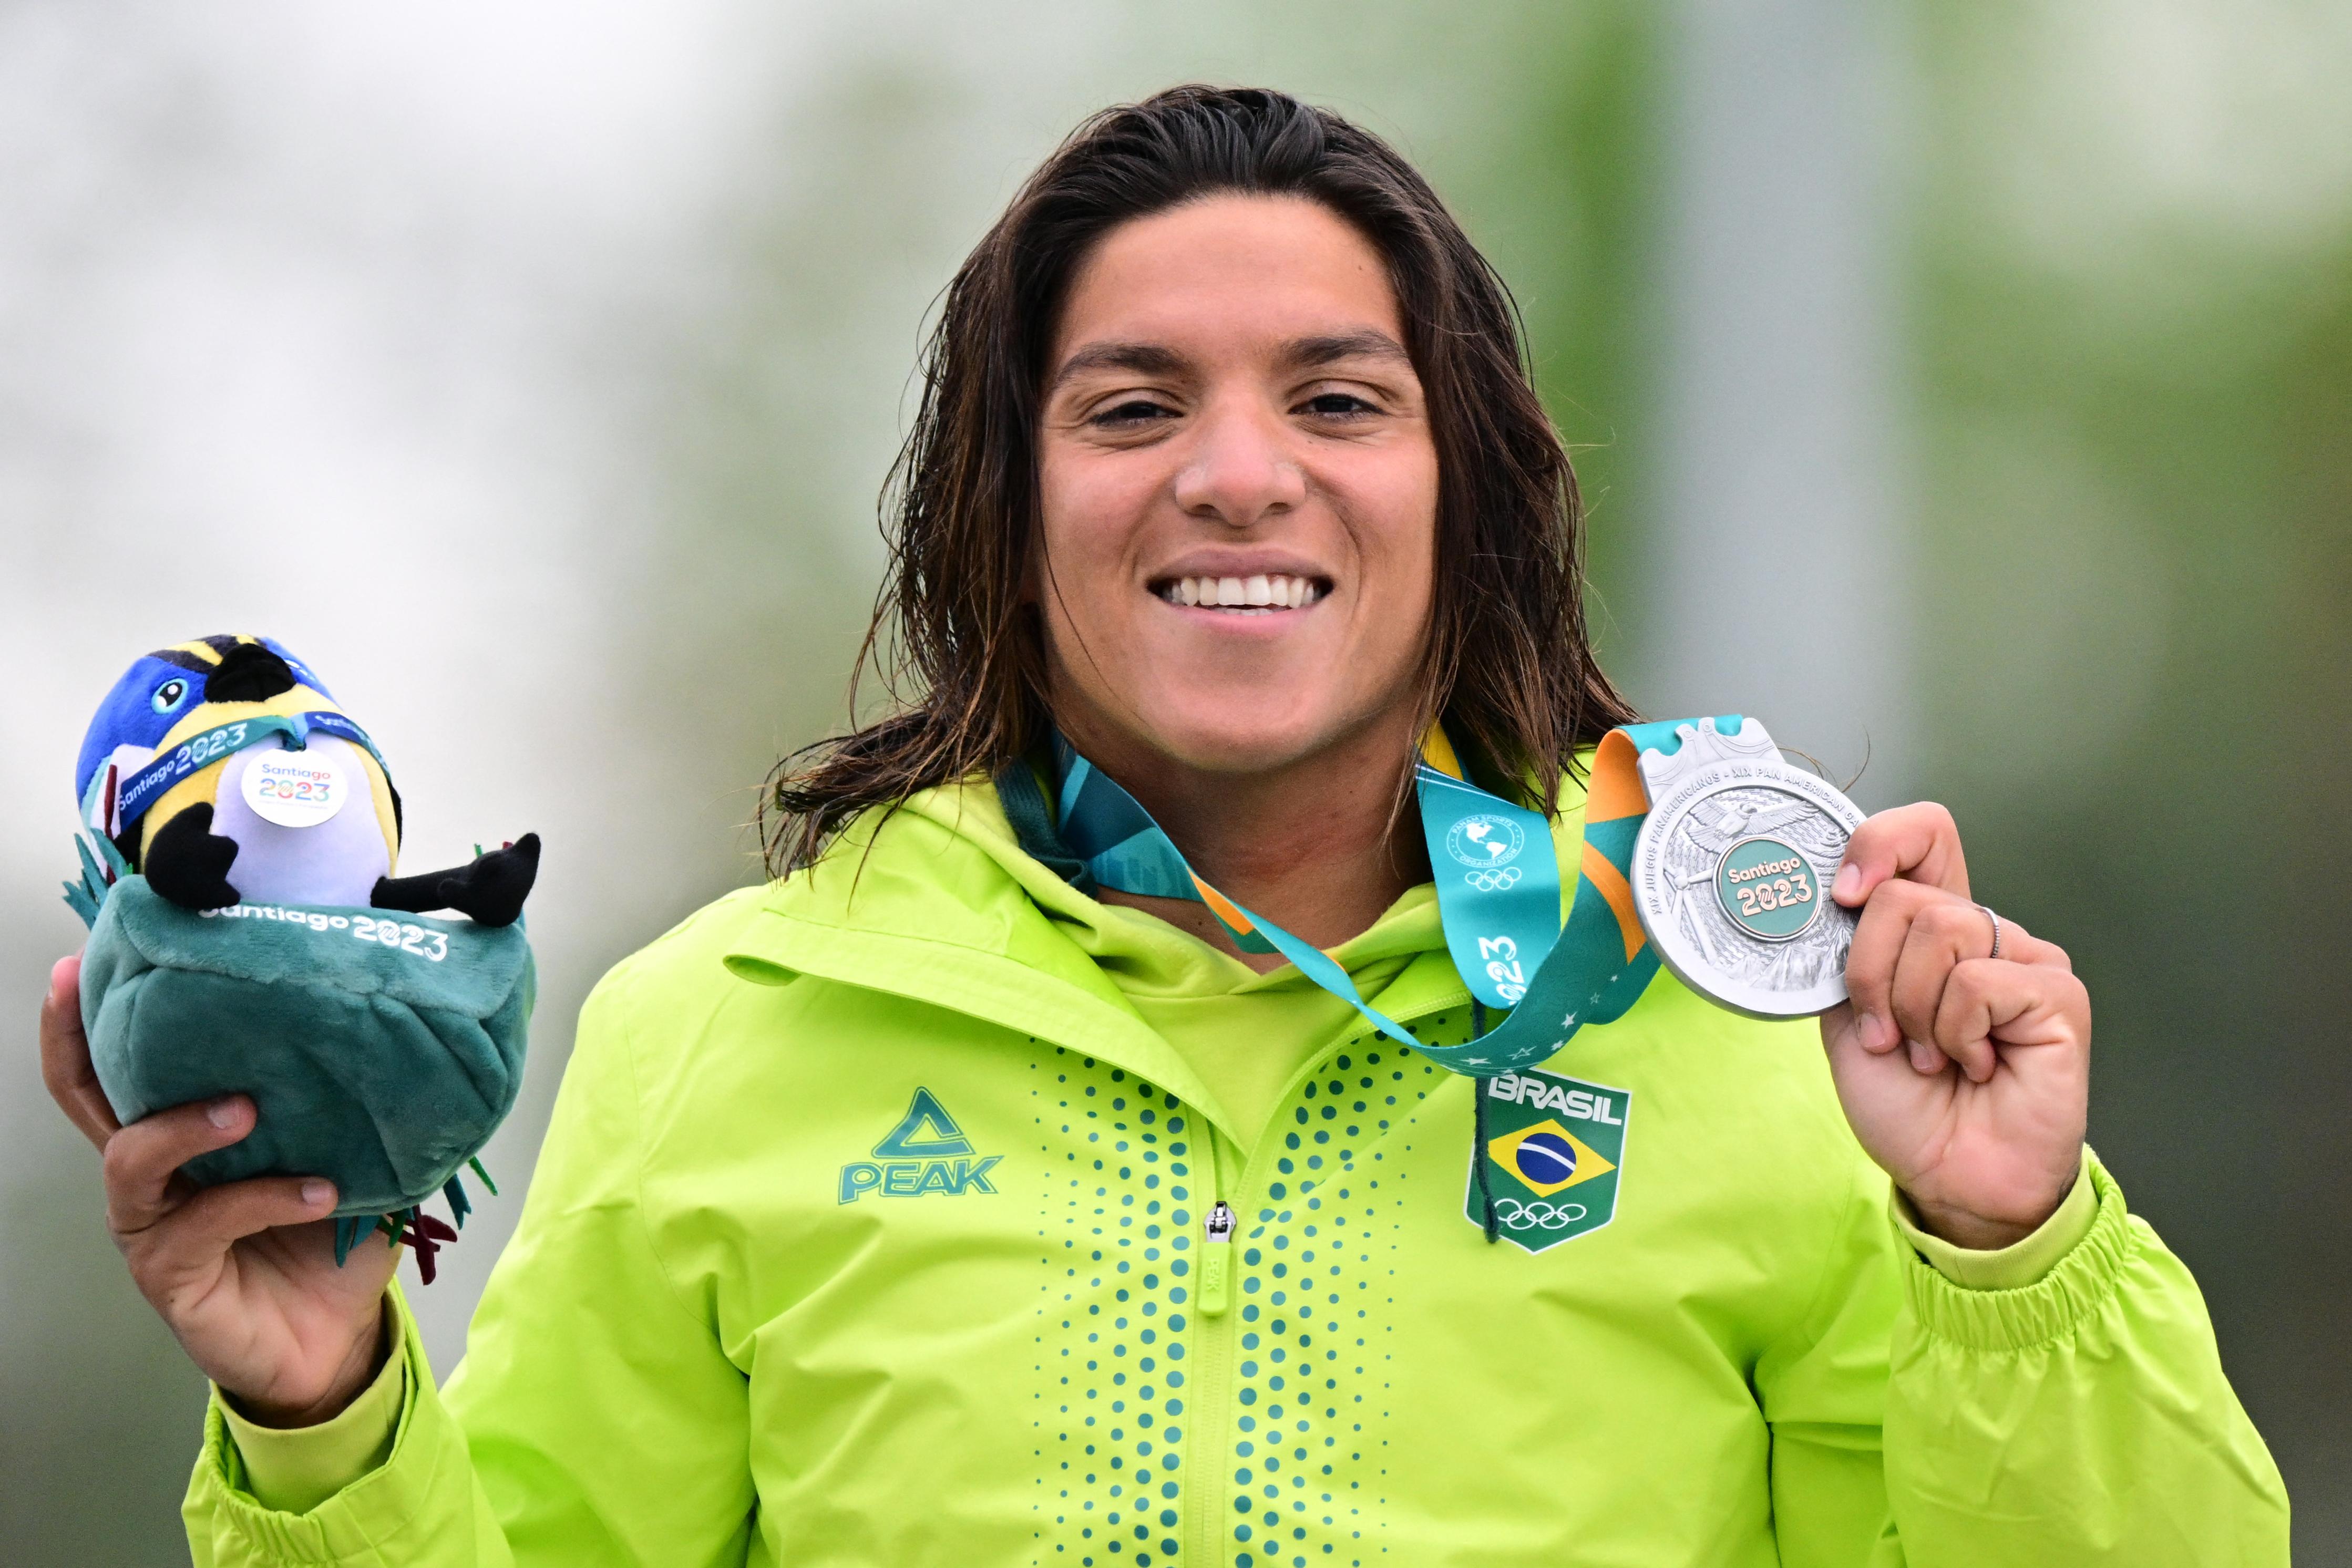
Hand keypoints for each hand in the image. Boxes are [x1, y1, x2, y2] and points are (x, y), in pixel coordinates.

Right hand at [40, 953, 396, 1424]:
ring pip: (131, 1160)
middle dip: (79, 1043)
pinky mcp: (172, 1276)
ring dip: (186, 1124)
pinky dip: (264, 1198)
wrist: (337, 1337)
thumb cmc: (330, 1237)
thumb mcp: (341, 1151)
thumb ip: (340, 1098)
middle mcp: (152, 1176)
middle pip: (87, 1101)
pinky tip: (321, 1192)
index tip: (88, 960)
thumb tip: (389, 1017)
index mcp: (182, 1133)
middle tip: (107, 994)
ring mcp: (154, 1227)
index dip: (92, 1018)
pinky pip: (205, 1222)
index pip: (120, 1067)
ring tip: (246, 1108)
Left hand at [1818, 805, 2089, 1249]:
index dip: (1879, 844)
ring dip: (1912, 1009)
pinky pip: (1978, 981)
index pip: (1924, 834)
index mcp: (1932, 927)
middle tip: (1889, 1034)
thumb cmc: (1906, 1103)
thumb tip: (1831, 901)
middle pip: (1907, 894)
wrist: (1949, 1174)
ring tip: (1932, 1055)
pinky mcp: (2057, 993)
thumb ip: (1843, 954)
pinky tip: (1975, 1065)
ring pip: (1941, 929)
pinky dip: (1955, 1032)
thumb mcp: (1846, 1017)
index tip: (1844, 895)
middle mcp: (1983, 932)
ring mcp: (2026, 958)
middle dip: (1871, 974)